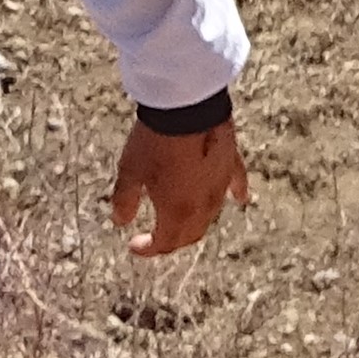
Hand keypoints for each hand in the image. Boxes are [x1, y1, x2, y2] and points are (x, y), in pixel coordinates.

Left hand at [108, 115, 249, 259]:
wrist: (186, 108)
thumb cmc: (154, 141)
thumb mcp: (130, 172)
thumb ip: (125, 200)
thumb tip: (120, 221)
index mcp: (178, 212)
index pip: (166, 243)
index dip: (149, 249)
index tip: (134, 246)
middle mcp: (204, 204)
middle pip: (191, 233)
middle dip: (172, 240)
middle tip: (155, 237)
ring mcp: (221, 184)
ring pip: (212, 214)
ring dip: (196, 222)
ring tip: (181, 222)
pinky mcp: (232, 162)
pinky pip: (235, 183)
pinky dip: (235, 193)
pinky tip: (238, 199)